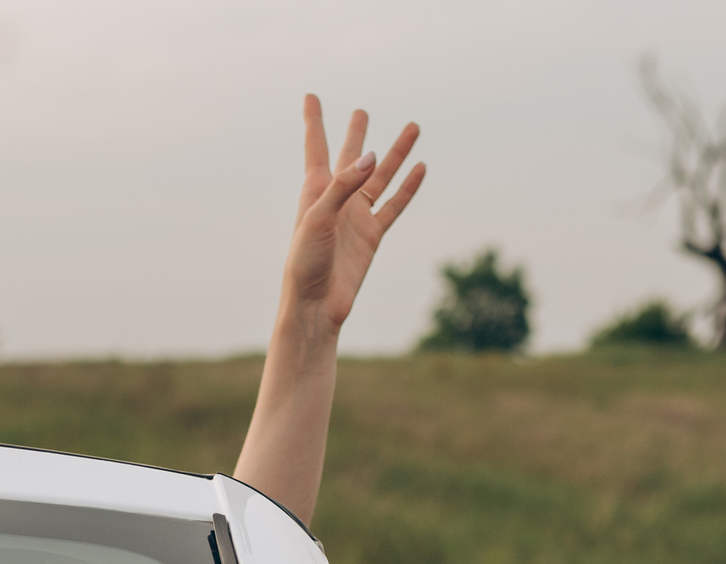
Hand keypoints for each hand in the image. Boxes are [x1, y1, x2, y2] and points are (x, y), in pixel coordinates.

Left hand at [282, 94, 424, 338]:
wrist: (316, 304)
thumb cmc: (306, 262)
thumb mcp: (318, 218)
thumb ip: (344, 186)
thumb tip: (372, 157)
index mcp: (316, 189)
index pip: (316, 145)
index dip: (314, 120)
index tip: (310, 96)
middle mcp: (337, 198)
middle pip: (352, 157)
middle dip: (356, 134)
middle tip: (361, 112)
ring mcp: (357, 216)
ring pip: (381, 177)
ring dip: (395, 154)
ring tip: (412, 128)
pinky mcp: (372, 235)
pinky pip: (394, 205)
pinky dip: (408, 187)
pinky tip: (420, 168)